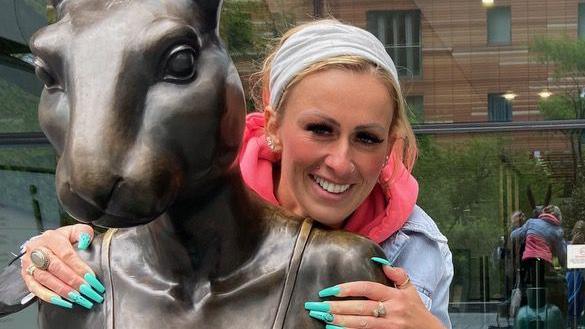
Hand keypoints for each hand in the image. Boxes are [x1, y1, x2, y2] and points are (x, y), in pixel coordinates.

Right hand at [20, 224, 103, 308]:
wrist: (43, 243)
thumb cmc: (61, 239)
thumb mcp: (74, 231)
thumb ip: (83, 233)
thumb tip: (85, 242)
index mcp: (51, 238)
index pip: (66, 254)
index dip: (79, 267)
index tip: (91, 278)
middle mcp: (37, 250)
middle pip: (56, 268)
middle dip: (74, 281)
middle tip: (87, 290)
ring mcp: (29, 263)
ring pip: (46, 279)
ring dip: (64, 290)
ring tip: (78, 297)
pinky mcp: (26, 275)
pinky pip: (36, 289)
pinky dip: (49, 296)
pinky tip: (62, 301)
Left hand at [305, 263, 444, 328]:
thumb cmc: (417, 311)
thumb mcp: (411, 290)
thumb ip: (398, 275)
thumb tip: (382, 263)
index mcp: (395, 295)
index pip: (368, 288)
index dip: (348, 288)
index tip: (330, 290)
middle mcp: (392, 310)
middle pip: (361, 308)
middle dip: (338, 307)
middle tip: (318, 305)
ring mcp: (389, 326)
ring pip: (361, 324)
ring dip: (340, 321)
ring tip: (323, 317)